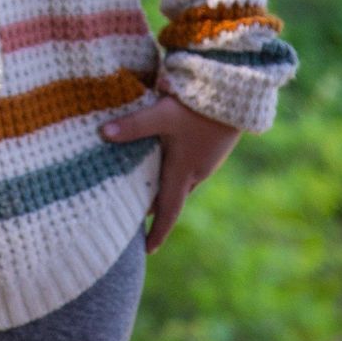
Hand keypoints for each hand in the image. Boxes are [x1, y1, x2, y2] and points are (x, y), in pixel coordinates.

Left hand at [102, 89, 239, 252]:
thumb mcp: (161, 114)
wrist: (238, 91)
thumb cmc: (198, 106)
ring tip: (143, 185)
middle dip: (153, 205)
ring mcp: (207, 160)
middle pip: (171, 196)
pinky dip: (174, 169)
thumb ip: (133, 125)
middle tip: (133, 212)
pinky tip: (165, 156)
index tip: (147, 250)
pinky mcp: (212, 147)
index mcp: (183, 172)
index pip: (168, 211)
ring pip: (181, 180)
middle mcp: (197, 171)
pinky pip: (190, 166)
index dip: (157, 231)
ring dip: (164, 185)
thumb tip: (102, 133)